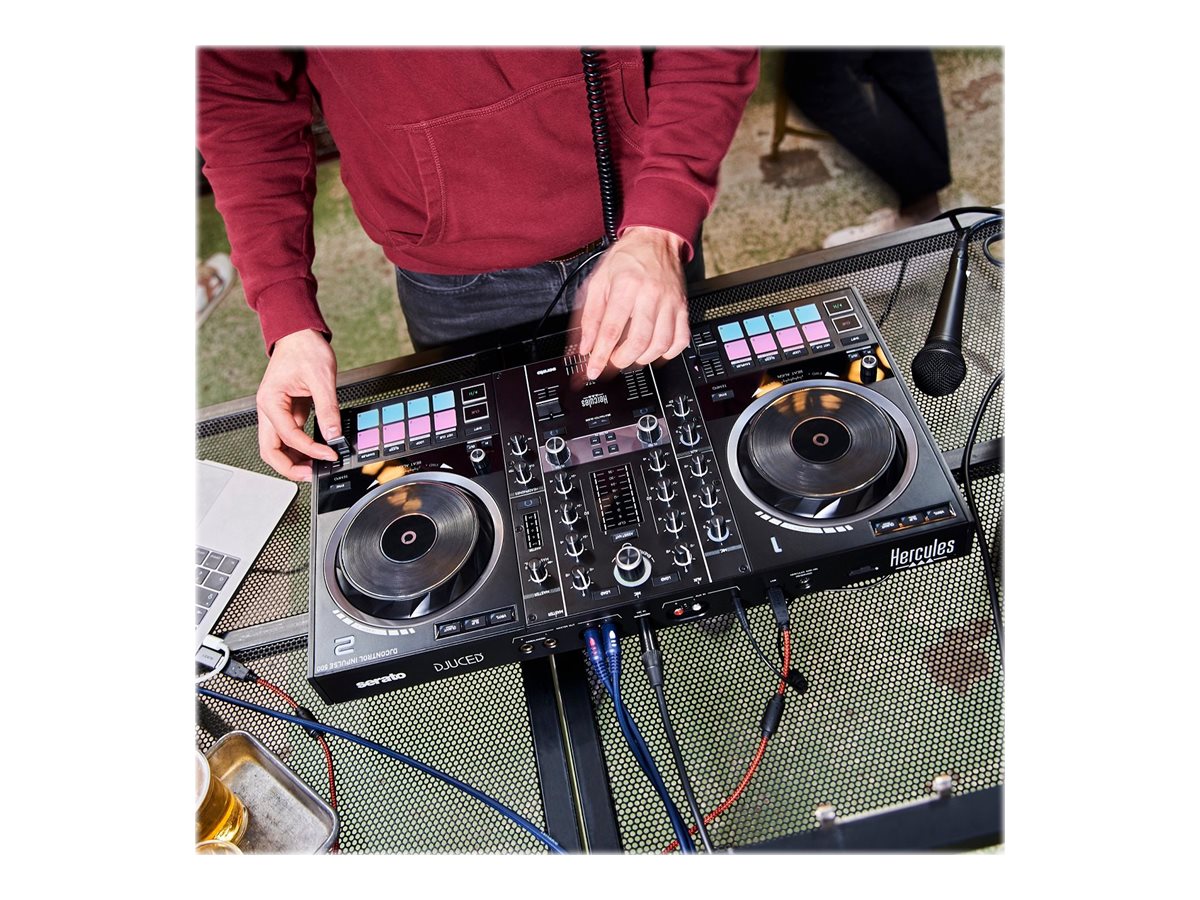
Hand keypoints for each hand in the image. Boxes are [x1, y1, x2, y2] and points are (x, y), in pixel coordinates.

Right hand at [255, 329, 340, 480]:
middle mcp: (268, 409)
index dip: (310, 450)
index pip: (288, 436)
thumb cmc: (304, 349)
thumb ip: (327, 409)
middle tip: (312, 474)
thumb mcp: (322, 378)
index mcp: (270, 401)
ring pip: (277, 447)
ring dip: (294, 459)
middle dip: (289, 467)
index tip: (330, 454)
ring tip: (316, 466)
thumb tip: (334, 434)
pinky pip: (290, 436)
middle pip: (270, 451)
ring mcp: (276, 412)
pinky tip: (317, 451)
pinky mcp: (287, 411)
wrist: (299, 333)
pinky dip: (301, 447)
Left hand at [577, 227, 689, 380]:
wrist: (656, 239)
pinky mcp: (683, 307)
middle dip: (622, 360)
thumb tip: (586, 346)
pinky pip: (681, 340)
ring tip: (630, 356)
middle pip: (639, 341)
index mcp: (626, 286)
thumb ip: (590, 315)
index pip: (612, 330)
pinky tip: (654, 350)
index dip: (601, 355)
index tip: (593, 369)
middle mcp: (651, 295)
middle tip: (612, 361)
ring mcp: (670, 303)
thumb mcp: (598, 281)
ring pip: (661, 344)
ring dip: (643, 358)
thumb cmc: (627, 258)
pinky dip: (667, 352)